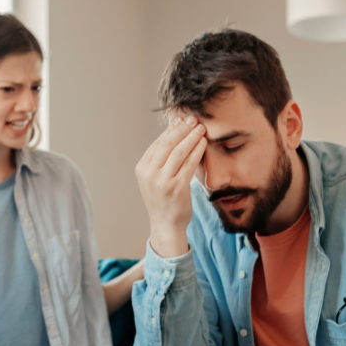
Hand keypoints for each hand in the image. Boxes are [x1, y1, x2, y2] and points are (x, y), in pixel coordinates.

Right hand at [135, 114, 207, 257]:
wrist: (166, 225)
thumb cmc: (164, 200)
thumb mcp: (155, 178)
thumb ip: (161, 159)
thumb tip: (174, 132)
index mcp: (142, 168)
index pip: (158, 143)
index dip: (171, 130)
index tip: (182, 120)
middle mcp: (149, 173)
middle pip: (167, 144)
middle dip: (182, 129)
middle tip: (194, 120)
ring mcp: (162, 181)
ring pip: (179, 151)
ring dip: (191, 137)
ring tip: (201, 129)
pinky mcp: (177, 187)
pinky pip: (189, 164)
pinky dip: (197, 151)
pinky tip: (203, 143)